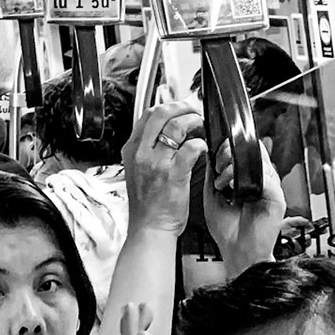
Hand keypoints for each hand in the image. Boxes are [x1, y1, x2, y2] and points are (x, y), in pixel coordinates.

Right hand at [123, 103, 207, 235]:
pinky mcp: (173, 175)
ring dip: (193, 122)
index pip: (148, 114)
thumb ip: (148, 149)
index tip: (181, 109)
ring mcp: (156, 163)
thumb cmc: (148, 203)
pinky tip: (203, 149)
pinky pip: (190, 148)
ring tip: (201, 128)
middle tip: (194, 112)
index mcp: (132, 150)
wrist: (149, 227)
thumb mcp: (138, 170)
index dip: (168, 107)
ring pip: (176, 126)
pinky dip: (200, 144)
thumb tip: (167, 130)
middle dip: (181, 107)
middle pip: (160, 113)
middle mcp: (141, 153)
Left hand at [202, 138, 285, 274]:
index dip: (230, 148)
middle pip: (254, 153)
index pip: (245, 153)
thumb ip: (212, 174)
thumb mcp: (213, 196)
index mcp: (248, 180)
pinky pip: (268, 180)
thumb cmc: (227, 230)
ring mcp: (270, 189)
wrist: (236, 253)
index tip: (215, 154)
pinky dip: (249, 180)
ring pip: (260, 163)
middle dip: (232, 153)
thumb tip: (209, 153)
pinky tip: (234, 189)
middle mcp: (261, 182)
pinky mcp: (277, 199)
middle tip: (218, 164)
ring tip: (223, 179)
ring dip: (237, 166)